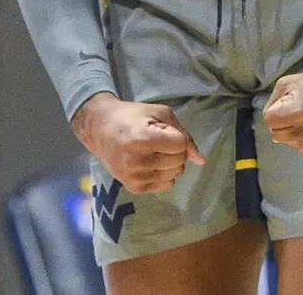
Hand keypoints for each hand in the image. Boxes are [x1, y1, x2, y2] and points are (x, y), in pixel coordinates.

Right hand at [72, 92, 204, 193]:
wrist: (101, 130)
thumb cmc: (133, 116)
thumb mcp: (160, 114)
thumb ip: (183, 134)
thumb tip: (201, 160)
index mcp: (142, 139)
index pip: (180, 145)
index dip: (178, 137)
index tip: (164, 131)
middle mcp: (136, 161)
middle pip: (178, 161)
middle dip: (176, 150)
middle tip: (159, 141)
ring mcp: (132, 177)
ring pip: (174, 175)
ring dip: (171, 163)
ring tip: (155, 152)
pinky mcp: (132, 188)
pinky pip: (164, 186)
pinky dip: (164, 174)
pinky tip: (151, 163)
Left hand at [263, 61, 302, 159]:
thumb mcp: (290, 81)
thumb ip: (273, 100)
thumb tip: (270, 122)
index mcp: (297, 112)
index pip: (269, 120)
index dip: (277, 110)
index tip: (288, 103)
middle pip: (277, 134)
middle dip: (285, 122)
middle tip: (300, 111)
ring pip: (291, 144)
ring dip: (296, 133)